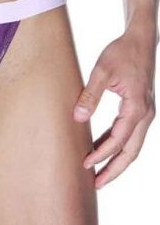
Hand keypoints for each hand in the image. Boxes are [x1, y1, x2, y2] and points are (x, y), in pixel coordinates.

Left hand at [73, 28, 156, 188]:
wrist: (141, 40)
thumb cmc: (121, 52)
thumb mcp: (102, 70)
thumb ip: (90, 95)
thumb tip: (77, 118)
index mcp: (136, 106)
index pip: (118, 139)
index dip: (101, 154)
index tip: (85, 164)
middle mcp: (145, 114)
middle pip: (132, 151)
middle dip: (114, 170)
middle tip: (96, 184)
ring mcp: (146, 113)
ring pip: (134, 146)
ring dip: (117, 160)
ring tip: (98, 174)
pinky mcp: (141, 109)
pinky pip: (131, 134)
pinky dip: (118, 145)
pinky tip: (102, 148)